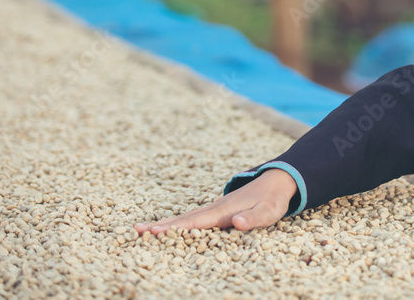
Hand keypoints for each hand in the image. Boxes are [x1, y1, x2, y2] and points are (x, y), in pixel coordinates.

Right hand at [134, 168, 296, 234]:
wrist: (277, 181)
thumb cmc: (273, 200)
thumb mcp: (269, 211)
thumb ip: (253, 218)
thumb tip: (236, 222)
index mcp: (225, 210)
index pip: (197, 222)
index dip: (177, 228)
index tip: (156, 232)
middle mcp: (215, 208)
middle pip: (184, 218)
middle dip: (161, 225)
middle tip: (136, 231)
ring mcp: (214, 208)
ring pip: (186, 217)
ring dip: (164, 223)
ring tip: (141, 229)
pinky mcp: (216, 210)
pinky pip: (192, 218)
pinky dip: (176, 223)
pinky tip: (167, 227)